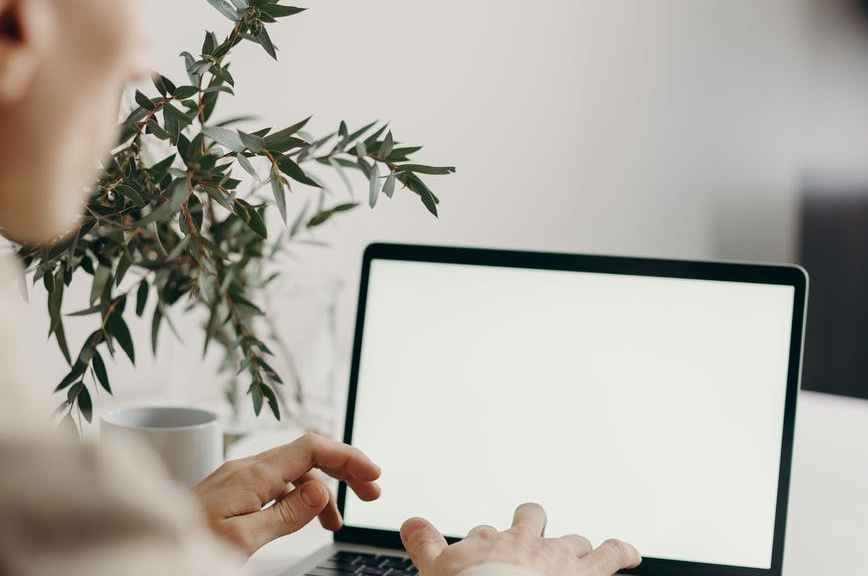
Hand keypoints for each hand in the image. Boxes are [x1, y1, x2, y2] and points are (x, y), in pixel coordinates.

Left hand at [194, 433, 380, 554]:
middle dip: (343, 468)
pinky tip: (304, 518)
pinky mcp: (234, 488)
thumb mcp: (242, 539)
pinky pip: (277, 484)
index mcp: (253, 473)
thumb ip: (285, 514)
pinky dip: (300, 497)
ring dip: (323, 488)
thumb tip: (321, 489)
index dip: (347, 457)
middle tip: (371, 493)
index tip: (372, 476)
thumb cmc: (186, 546)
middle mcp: (248, 467)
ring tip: (338, 522)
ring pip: (294, 470)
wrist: (147, 549)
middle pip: (308, 453)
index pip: (311, 448)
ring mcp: (240, 476)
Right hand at [400, 503, 640, 575]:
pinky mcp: (585, 571)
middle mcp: (524, 542)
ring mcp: (555, 556)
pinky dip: (622, 552)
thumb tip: (410, 523)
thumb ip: (424, 543)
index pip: (485, 534)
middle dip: (531, 524)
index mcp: (489, 543)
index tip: (483, 549)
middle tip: (532, 530)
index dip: (484, 543)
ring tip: (582, 551)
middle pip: (530, 520)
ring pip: (570, 540)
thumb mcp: (435, 567)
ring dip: (574, 546)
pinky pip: (611, 555)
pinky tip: (630, 554)